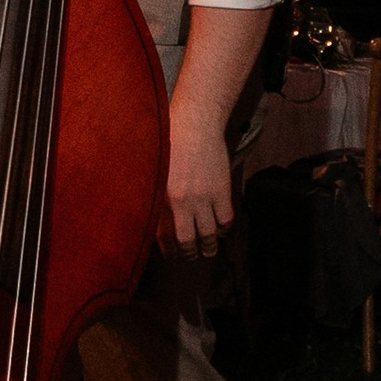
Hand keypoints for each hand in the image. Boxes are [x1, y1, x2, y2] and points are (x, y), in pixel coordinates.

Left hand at [165, 102, 238, 258]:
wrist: (195, 124)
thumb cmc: (170, 143)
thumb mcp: (155, 171)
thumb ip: (155, 195)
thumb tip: (156, 221)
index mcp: (159, 197)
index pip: (162, 236)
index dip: (168, 250)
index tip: (171, 255)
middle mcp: (180, 202)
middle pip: (185, 240)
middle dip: (188, 253)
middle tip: (191, 256)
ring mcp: (202, 198)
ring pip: (208, 235)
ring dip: (209, 247)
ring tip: (208, 251)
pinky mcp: (221, 191)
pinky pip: (225, 220)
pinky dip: (224, 229)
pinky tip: (221, 230)